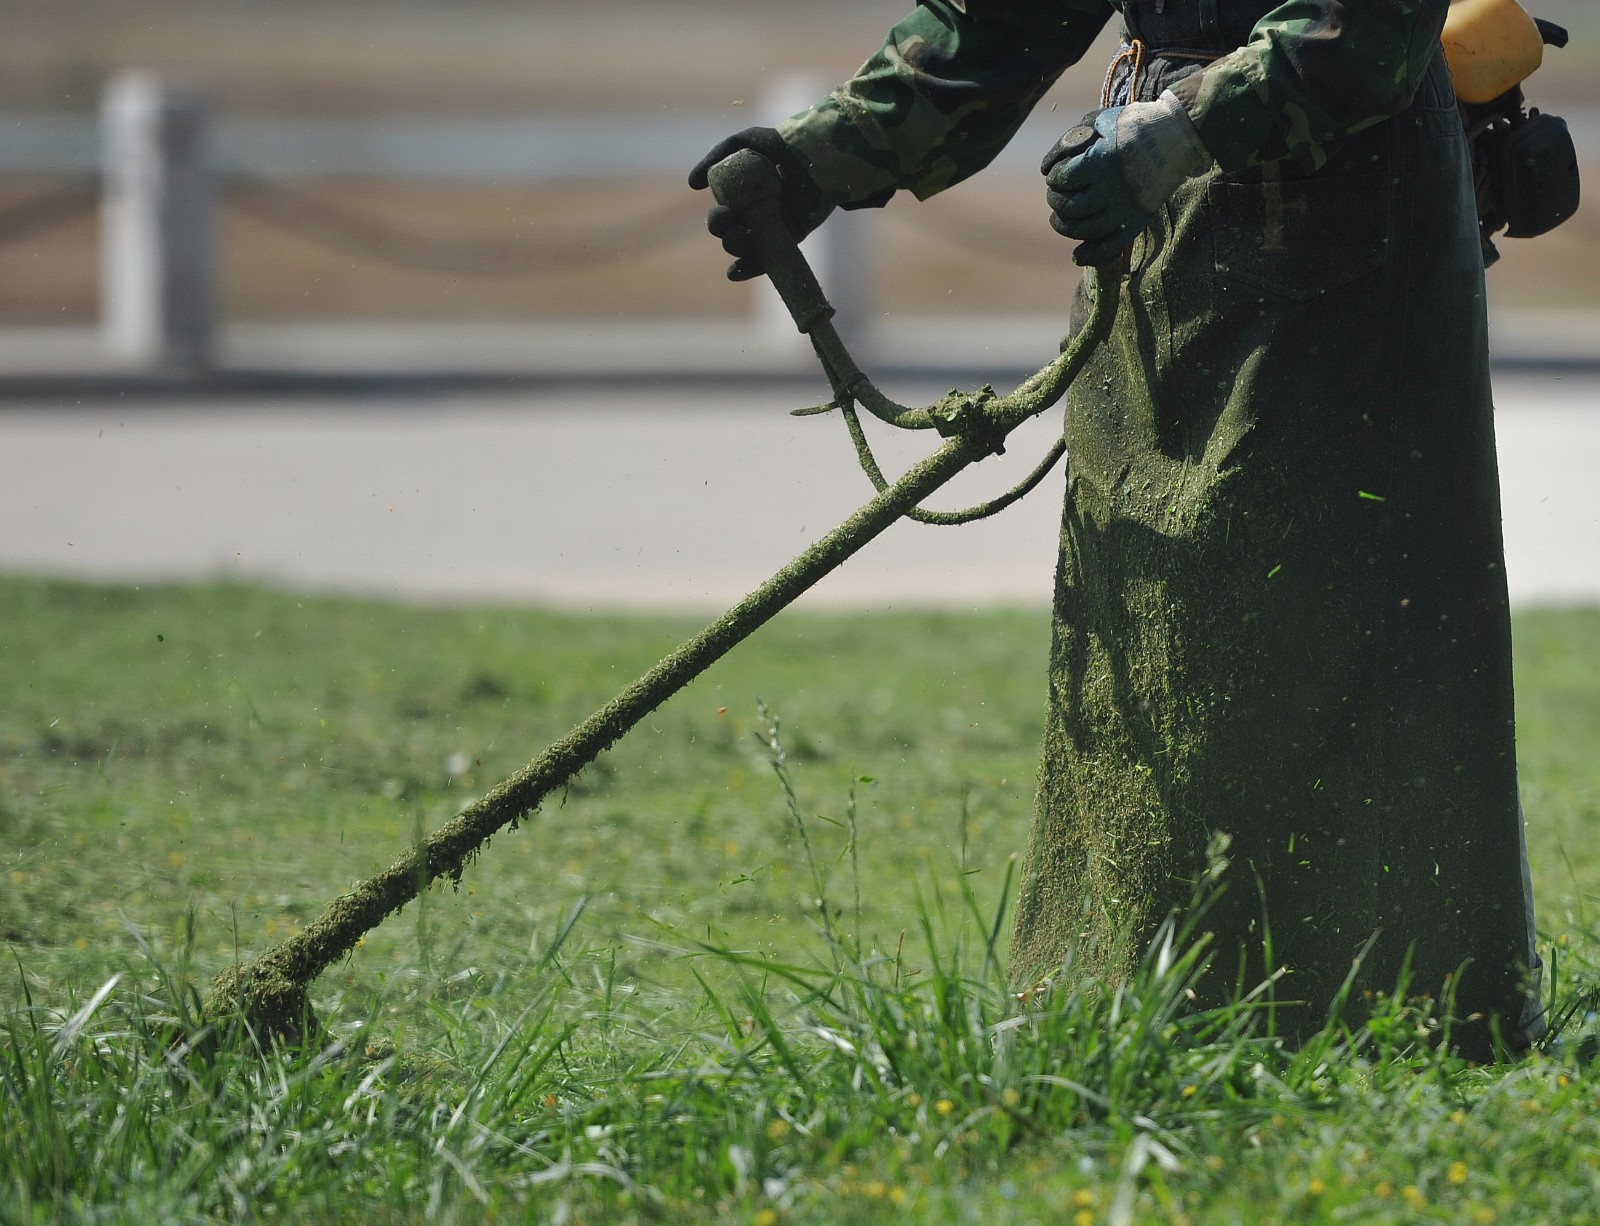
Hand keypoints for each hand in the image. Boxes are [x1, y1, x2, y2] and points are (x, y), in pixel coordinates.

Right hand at [688, 127, 831, 280]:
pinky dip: (750, 268)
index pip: (722, 218)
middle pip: (732, 236)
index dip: (718, 221)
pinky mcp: (792, 237)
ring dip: (738, 249)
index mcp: (741, 197)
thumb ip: (715, 158)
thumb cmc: (778, 143)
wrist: (814, 151)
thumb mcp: (742, 142)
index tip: (725, 214)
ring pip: (748, 249)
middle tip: (733, 225)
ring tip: (742, 237)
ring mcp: (774, 228)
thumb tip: (693, 184)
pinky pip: (770, 258)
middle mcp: (755, 215)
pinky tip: (734, 272)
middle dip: (727, 236)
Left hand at [1042, 92, 1210, 265]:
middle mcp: (1111, 189)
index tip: (1055, 175)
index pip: (1061, 180)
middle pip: (1069, 208)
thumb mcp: (1102, 121)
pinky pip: (1110, 247)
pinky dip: (1090, 255)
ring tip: (1059, 219)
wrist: (1179, 135)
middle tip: (1055, 196)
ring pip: (1084, 230)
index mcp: (1100, 162)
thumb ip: (1074, 138)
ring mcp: (1125, 208)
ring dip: (1065, 227)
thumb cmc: (1137, 124)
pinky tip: (1076, 255)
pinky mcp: (1137, 221)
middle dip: (1055, 202)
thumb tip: (1050, 165)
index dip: (1054, 179)